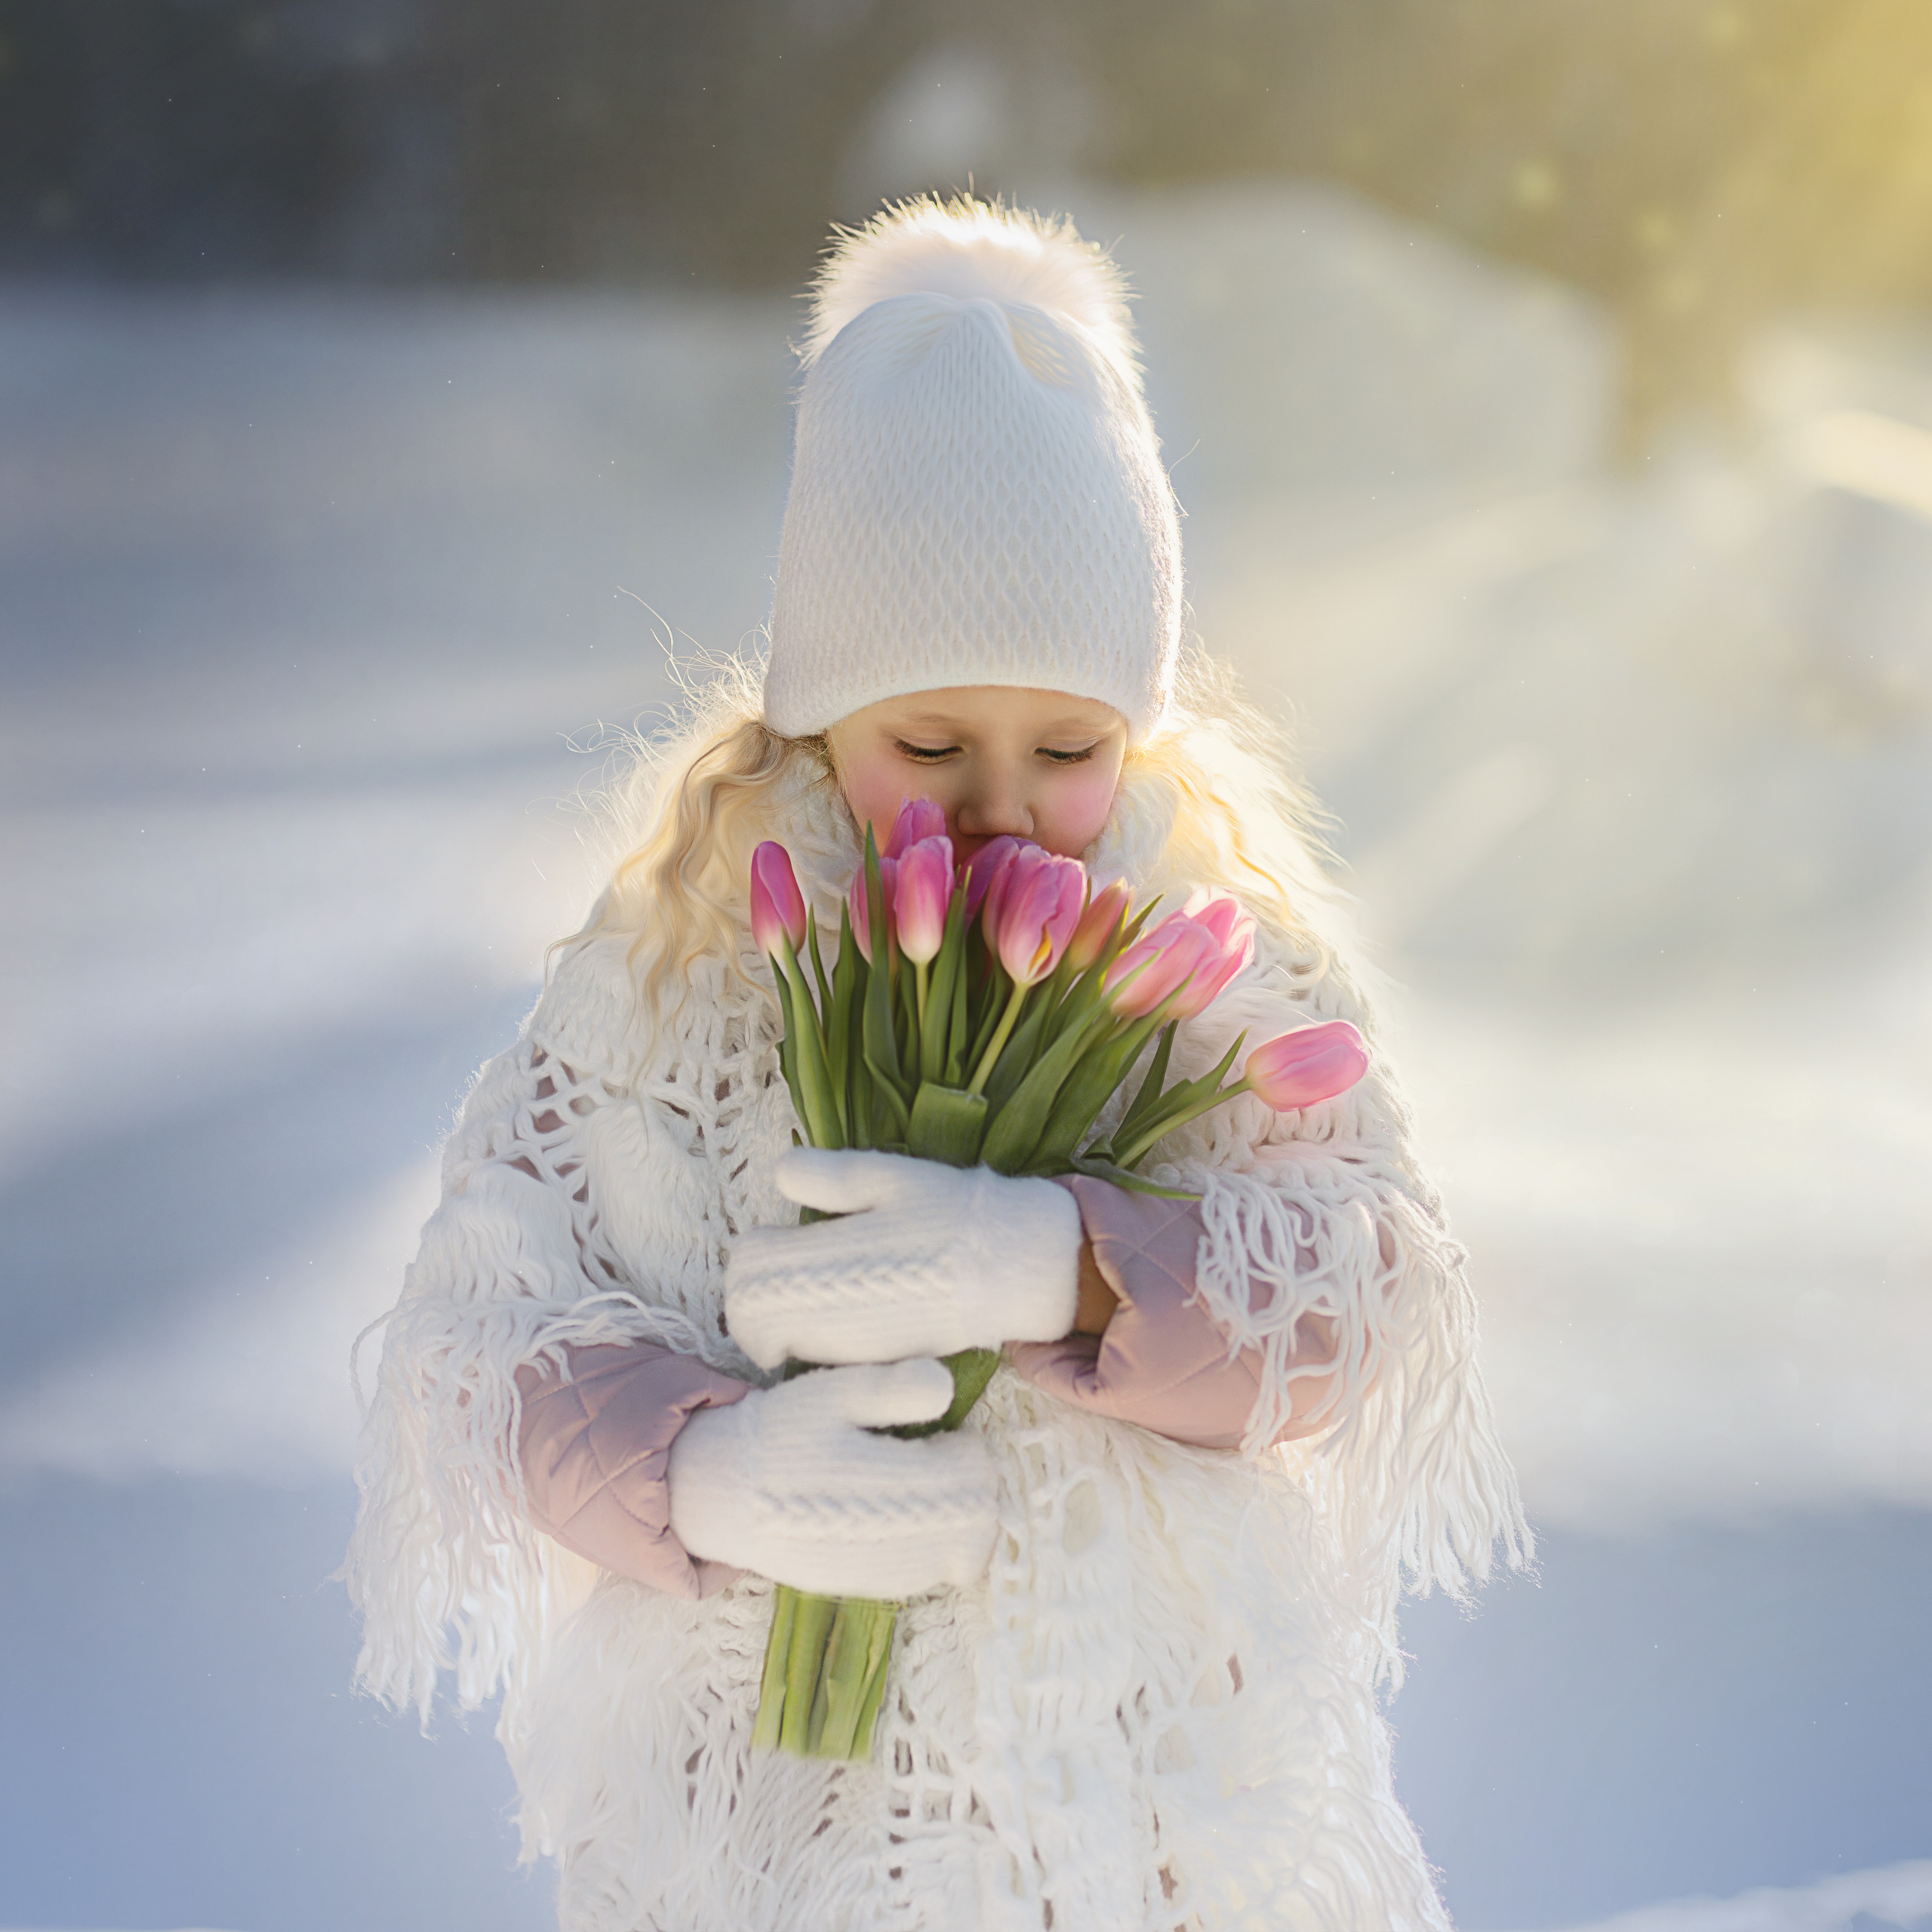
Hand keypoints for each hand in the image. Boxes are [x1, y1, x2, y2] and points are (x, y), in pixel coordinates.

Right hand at [666, 1359, 997, 1596]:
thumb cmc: (782, 1433)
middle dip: (972, 1489)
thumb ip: (894, 1387)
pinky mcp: (868, 1589)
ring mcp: (883, 1571)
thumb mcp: (833, 1392)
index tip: (943, 1434)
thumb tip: (948, 1387)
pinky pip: (929, 1576)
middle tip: (936, 1459)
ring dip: (957, 1522)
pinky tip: (900, 1516)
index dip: (969, 1450)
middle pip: (980, 1523)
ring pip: (961, 1557)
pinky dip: (931, 1548)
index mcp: (891, 1482)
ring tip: (918, 1486)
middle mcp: (895, 1538)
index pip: (976, 1477)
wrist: (722, 1494)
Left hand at [724, 1148, 1081, 1369]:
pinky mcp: (874, 1364)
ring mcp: (850, 1345)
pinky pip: (820, 1357)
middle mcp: (828, 1311)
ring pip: (781, 1342)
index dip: (751, 1254)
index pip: (746, 1269)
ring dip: (782, 1317)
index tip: (772, 1239)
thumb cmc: (952, 1213)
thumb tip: (780, 1172)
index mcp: (826, 1257)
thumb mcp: (893, 1177)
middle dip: (755, 1294)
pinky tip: (843, 1311)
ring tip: (813, 1285)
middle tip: (779, 1269)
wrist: (1013, 1268)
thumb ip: (831, 1176)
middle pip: (749, 1316)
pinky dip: (815, 1337)